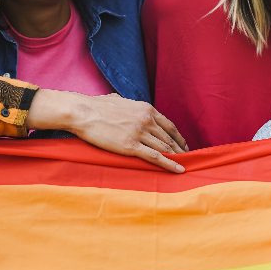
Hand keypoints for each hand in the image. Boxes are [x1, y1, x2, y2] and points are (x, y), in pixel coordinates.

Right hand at [27, 90, 187, 172]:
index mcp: (146, 108)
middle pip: (169, 138)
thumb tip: (128, 105)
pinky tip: (179, 169)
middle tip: (188, 157)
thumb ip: (130, 105)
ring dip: (177, 157)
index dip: (178, 137)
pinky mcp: (131, 146)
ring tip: (185, 164)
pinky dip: (170, 164)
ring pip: (165, 148)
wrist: (83, 112)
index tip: (183, 144)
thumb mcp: (120, 100)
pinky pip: (156, 157)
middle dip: (180, 149)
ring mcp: (140, 133)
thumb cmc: (97, 106)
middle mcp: (147, 120)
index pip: (169, 125)